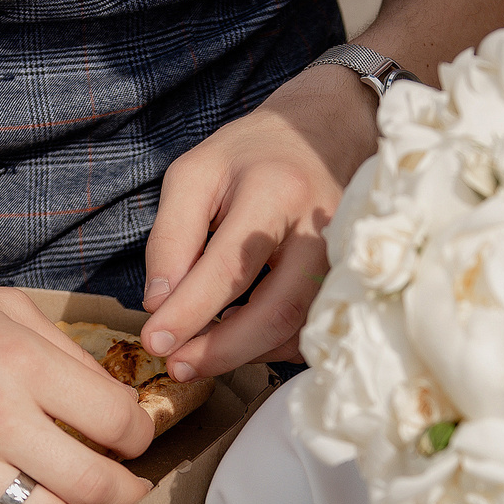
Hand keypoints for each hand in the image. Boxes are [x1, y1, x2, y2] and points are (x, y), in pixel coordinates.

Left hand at [137, 64, 379, 381]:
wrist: (322, 136)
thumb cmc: (250, 155)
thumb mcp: (193, 175)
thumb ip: (171, 238)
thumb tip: (160, 304)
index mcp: (276, 193)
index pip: (231, 266)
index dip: (190, 311)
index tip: (154, 340)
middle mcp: (320, 230)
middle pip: (277, 310)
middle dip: (223, 349)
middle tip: (178, 366)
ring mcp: (344, 259)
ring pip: (298, 329)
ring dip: (245, 353)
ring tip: (198, 356)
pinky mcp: (349, 280)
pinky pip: (311, 330)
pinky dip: (270, 345)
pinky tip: (238, 338)